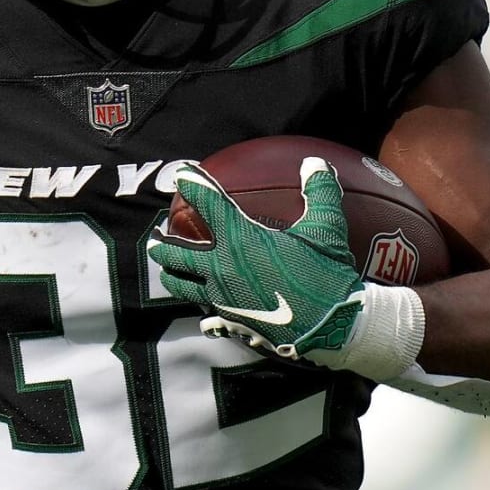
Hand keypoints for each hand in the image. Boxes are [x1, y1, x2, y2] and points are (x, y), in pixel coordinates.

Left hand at [147, 157, 363, 360]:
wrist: (334, 326)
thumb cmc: (327, 273)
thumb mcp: (326, 228)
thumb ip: (319, 192)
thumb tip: (316, 163)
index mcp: (240, 240)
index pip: (208, 204)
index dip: (193, 185)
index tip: (182, 175)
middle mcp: (222, 268)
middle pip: (177, 254)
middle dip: (162, 244)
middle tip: (154, 238)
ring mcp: (222, 297)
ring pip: (183, 286)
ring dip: (171, 276)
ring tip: (166, 271)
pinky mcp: (231, 321)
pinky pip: (207, 313)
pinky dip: (201, 307)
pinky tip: (202, 309)